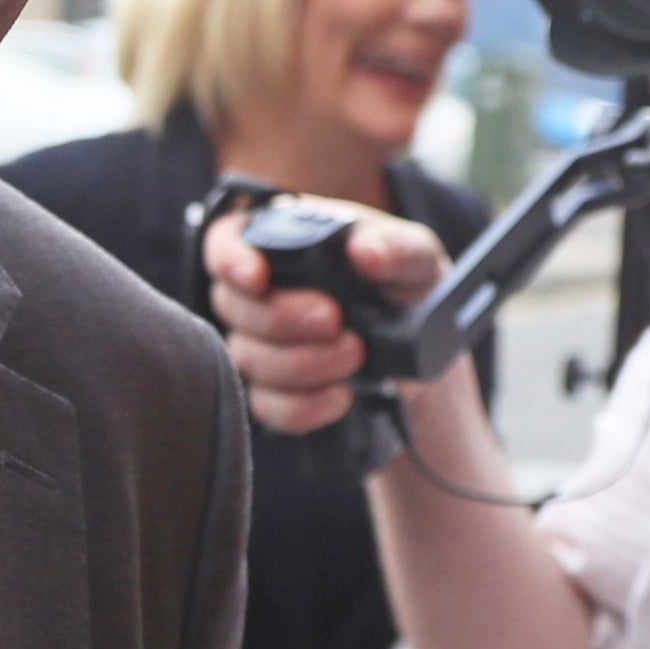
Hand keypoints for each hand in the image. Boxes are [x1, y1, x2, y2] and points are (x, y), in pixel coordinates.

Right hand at [205, 204, 447, 437]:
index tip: (258, 276)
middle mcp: (258, 293)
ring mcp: (258, 345)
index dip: (231, 258)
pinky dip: (305, 405)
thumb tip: (364, 251)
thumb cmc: (405, 286)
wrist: (423, 349)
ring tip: (355, 354)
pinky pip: (269, 406)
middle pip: (233, 305)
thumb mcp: (416, 257)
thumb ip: (396, 247)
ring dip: (301, 362)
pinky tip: (342, 396)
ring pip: (249, 359)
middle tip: (333, 319)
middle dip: (282, 317)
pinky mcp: (272, 393)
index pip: (226, 241)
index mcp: (280, 243)